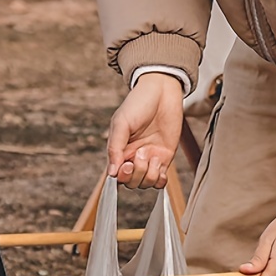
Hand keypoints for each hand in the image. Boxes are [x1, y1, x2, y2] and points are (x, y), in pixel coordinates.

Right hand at [107, 73, 183, 188]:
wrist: (162, 92)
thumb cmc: (138, 104)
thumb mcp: (121, 123)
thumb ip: (114, 148)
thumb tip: (111, 173)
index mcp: (119, 151)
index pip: (116, 176)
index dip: (121, 177)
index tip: (126, 165)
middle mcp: (133, 159)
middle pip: (131, 183)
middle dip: (136, 174)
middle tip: (141, 154)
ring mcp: (149, 160)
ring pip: (145, 184)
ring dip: (149, 173)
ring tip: (151, 153)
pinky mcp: (164, 159)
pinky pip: (160, 181)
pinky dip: (159, 179)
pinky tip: (159, 163)